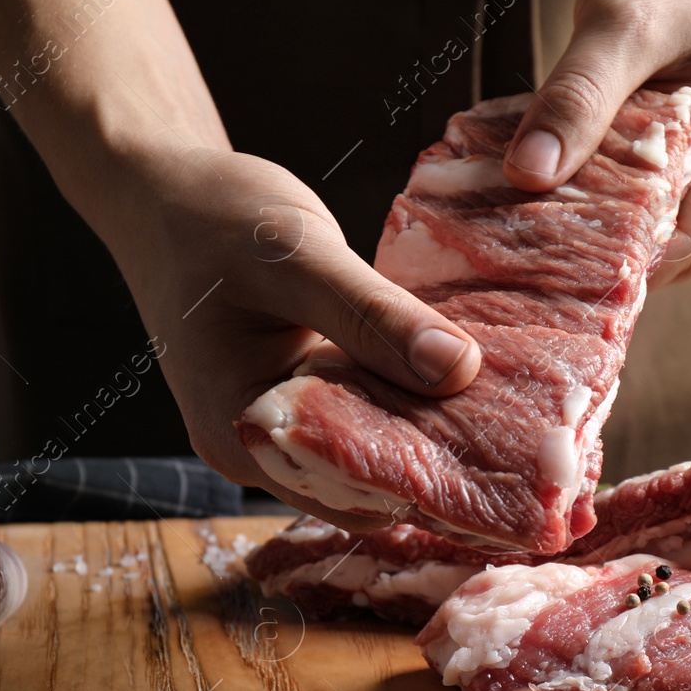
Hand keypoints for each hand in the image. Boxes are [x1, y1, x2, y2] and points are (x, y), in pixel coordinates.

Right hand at [90, 145, 482, 525]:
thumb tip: (460, 370)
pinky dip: (408, 403)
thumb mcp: (298, 257)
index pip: (361, 493)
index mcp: (244, 433)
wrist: (164, 197)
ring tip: (506, 402)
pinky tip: (458, 377)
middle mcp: (259, 450)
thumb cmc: (213, 219)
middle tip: (526, 427)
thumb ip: (374, 315)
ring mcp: (278, 429)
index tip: (513, 449)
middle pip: (372, 485)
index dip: (438, 478)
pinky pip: (365, 420)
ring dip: (429, 431)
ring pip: (373, 455)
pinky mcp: (300, 400)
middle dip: (444, 462)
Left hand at [502, 0, 690, 287]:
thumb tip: (530, 175)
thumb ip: (580, 97)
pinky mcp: (672, 151)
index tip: (547, 274)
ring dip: (583, 225)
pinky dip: (582, 191)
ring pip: (642, 223)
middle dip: (595, 254)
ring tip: (516, 227)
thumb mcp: (623, 24)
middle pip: (665, 245)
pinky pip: (626, 191)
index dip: (623, 269)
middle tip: (517, 256)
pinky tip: (532, 189)